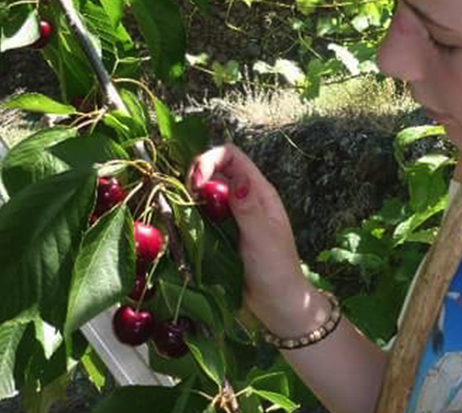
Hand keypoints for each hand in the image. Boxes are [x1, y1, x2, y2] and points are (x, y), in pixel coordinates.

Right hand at [186, 144, 322, 333]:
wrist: (277, 303)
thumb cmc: (276, 269)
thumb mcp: (263, 238)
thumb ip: (248, 209)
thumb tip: (237, 180)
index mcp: (259, 192)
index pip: (231, 157)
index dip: (210, 160)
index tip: (196, 184)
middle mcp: (244, 198)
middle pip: (214, 171)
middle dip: (195, 178)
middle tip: (186, 199)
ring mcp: (232, 217)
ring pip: (205, 194)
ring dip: (191, 199)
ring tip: (184, 215)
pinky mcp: (221, 234)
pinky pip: (202, 217)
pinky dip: (190, 218)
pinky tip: (185, 229)